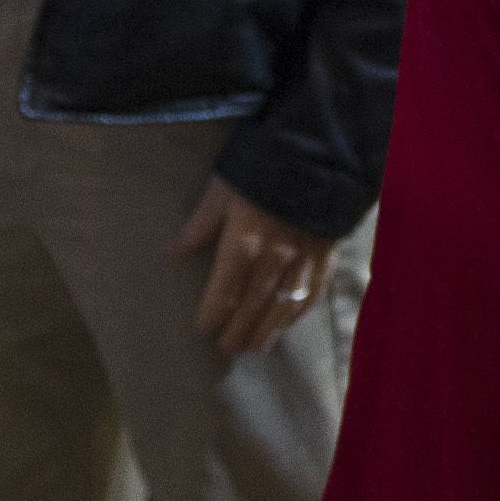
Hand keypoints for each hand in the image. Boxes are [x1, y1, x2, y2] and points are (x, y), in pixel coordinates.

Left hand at [174, 177, 337, 356]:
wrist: (319, 151)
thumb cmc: (262, 167)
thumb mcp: (222, 190)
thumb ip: (200, 225)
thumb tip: (173, 253)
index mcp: (243, 245)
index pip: (223, 294)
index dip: (212, 316)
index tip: (203, 329)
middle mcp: (274, 261)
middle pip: (252, 308)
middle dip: (238, 331)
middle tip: (228, 349)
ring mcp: (303, 261)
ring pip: (283, 308)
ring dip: (268, 331)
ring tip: (256, 348)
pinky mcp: (326, 255)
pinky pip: (312, 293)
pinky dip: (298, 312)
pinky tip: (289, 322)